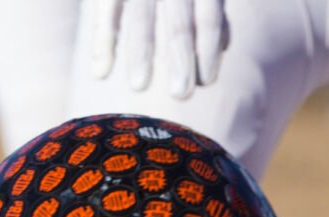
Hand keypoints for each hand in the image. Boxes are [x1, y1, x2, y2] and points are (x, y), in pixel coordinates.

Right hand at [84, 0, 226, 99]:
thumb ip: (211, 5)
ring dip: (140, 54)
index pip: (209, 14)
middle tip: (181, 95)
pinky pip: (106, 13)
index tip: (207, 81)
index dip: (209, 47)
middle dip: (180, 59)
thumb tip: (226, 46)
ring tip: (139, 87)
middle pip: (178, 20)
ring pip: (141, 18)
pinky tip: (101, 73)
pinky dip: (103, 43)